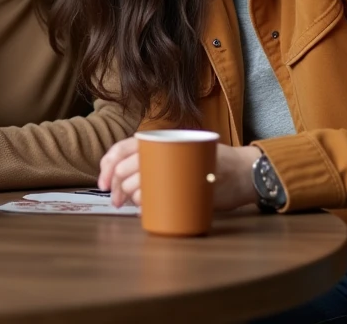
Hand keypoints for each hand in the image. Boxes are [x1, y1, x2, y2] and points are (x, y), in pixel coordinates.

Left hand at [98, 138, 264, 211]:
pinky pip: (161, 193)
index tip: (102, 182)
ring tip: (132, 203)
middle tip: (115, 200)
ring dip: (130, 194)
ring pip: (141, 180)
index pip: (124, 146)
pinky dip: (147, 202)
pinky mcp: (193, 182)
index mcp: (163, 139)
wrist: (245, 172)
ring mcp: (182, 164)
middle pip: (129, 165)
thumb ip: (158, 159)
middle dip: (116, 185)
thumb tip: (124, 180)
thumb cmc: (210, 164)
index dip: (108, 164)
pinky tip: (144, 207)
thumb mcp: (181, 153)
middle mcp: (170, 147)